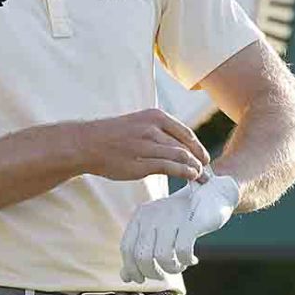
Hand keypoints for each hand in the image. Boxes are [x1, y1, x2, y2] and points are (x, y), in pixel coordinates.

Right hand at [75, 109, 210, 181]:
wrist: (87, 144)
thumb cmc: (112, 135)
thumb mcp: (137, 123)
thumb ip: (158, 131)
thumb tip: (179, 146)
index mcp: (154, 116)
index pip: (186, 133)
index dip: (198, 147)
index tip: (204, 158)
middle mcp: (152, 128)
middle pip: (185, 146)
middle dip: (199, 160)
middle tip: (206, 172)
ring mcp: (147, 145)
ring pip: (181, 156)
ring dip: (195, 169)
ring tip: (201, 177)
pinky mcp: (141, 163)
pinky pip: (170, 168)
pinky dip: (185, 173)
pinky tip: (190, 177)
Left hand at [118, 171, 239, 282]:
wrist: (211, 193)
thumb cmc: (181, 216)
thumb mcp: (156, 230)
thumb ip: (140, 251)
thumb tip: (126, 278)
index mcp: (140, 216)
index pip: (126, 248)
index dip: (131, 268)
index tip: (140, 279)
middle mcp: (152, 215)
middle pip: (143, 256)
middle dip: (153, 273)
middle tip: (164, 275)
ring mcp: (171, 218)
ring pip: (162, 257)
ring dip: (172, 269)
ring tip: (180, 265)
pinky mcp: (191, 222)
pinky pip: (183, 252)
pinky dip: (186, 261)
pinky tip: (192, 260)